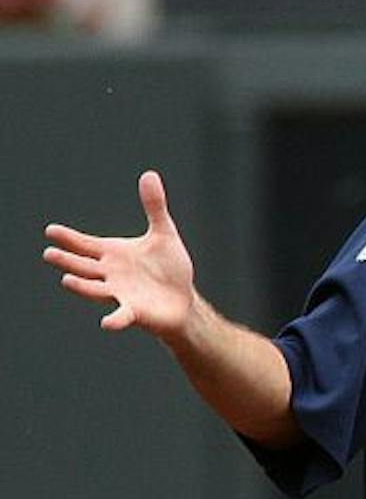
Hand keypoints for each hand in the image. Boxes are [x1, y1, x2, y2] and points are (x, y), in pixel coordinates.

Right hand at [43, 171, 198, 338]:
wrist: (183, 300)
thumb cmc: (169, 268)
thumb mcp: (164, 234)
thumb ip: (154, 207)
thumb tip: (149, 174)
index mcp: (112, 254)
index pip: (85, 244)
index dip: (69, 238)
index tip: (51, 231)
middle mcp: (110, 274)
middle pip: (83, 266)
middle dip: (67, 261)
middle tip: (49, 253)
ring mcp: (119, 294)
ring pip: (95, 290)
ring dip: (82, 287)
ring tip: (67, 280)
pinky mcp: (134, 312)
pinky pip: (121, 316)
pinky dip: (114, 320)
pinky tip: (106, 324)